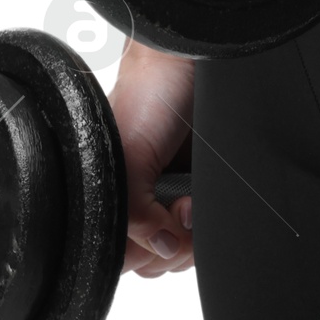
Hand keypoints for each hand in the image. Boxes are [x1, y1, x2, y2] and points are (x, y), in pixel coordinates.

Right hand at [107, 41, 194, 277]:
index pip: (119, 256)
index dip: (142, 251)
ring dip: (192, 235)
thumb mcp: (129, 154)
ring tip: (192, 198)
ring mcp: (173, 197)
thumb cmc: (151, 93)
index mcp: (110, 194)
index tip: (159, 228)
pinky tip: (202, 199)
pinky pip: (207, 230)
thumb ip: (133, 212)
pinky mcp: (204, 190)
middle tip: (180, 207)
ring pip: (181, 251)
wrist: (191, 58)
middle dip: (170, 245)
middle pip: (154, 261)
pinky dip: (208, 224)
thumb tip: (162, 250)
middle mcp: (141, 200)